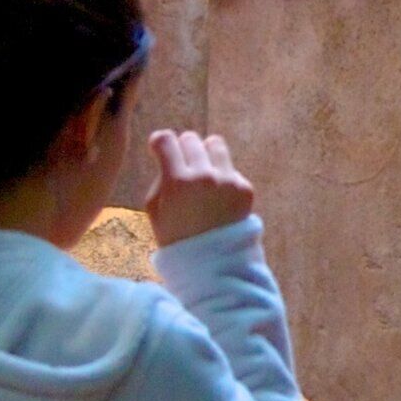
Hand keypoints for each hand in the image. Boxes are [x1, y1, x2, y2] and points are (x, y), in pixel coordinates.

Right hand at [144, 130, 256, 246]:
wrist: (212, 262)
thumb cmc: (176, 236)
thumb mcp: (155, 210)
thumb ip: (161, 178)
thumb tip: (167, 155)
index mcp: (177, 181)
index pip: (166, 139)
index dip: (160, 142)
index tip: (160, 148)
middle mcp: (205, 175)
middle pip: (191, 139)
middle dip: (183, 150)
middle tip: (183, 168)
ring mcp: (228, 180)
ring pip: (215, 144)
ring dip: (207, 155)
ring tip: (203, 176)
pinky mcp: (245, 187)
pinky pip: (231, 168)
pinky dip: (223, 177)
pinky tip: (219, 197)